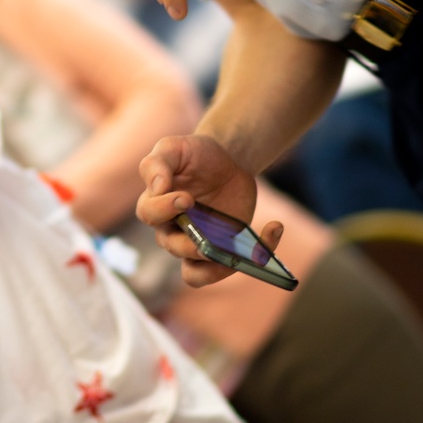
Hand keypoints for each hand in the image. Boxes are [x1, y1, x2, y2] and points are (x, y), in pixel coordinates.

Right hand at [137, 134, 282, 286]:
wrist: (227, 161)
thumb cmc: (195, 155)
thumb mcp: (174, 147)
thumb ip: (156, 163)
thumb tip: (156, 187)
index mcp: (155, 204)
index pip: (149, 214)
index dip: (164, 209)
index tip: (185, 198)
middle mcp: (171, 230)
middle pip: (172, 247)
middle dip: (190, 243)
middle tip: (210, 231)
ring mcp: (197, 244)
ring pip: (194, 274)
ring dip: (214, 269)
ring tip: (236, 253)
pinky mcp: (222, 250)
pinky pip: (228, 267)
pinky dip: (253, 258)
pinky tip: (273, 228)